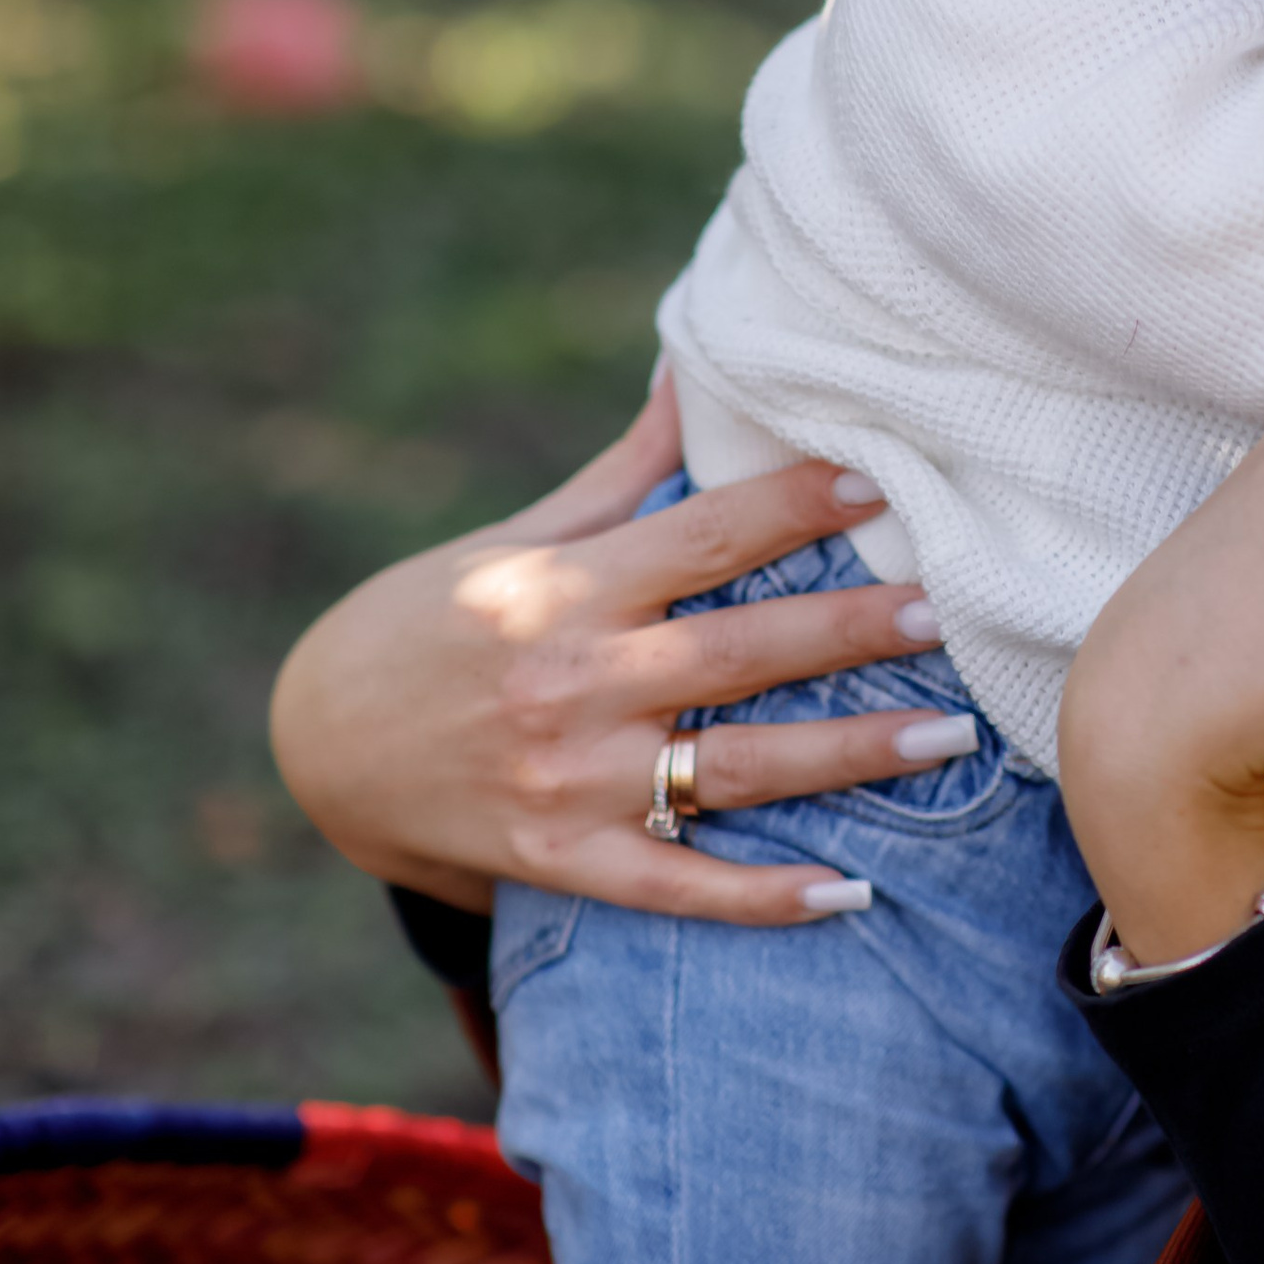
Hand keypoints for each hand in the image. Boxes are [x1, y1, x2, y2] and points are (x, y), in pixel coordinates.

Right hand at [269, 373, 981, 928]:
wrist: (318, 744)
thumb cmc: (432, 620)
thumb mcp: (517, 538)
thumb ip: (624, 474)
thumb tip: (694, 366)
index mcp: (567, 587)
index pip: (703, 536)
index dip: (793, 505)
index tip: (880, 480)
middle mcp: (573, 681)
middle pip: (738, 652)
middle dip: (849, 630)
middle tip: (944, 611)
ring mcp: (570, 779)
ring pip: (732, 768)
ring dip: (846, 756)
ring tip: (946, 736)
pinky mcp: (562, 859)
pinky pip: (678, 886)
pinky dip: (761, 898)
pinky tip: (850, 893)